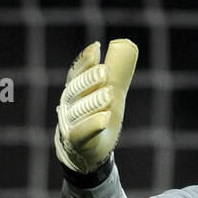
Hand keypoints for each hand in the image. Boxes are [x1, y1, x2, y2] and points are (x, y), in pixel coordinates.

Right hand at [54, 38, 137, 173]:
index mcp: (75, 90)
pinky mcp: (76, 141)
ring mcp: (70, 123)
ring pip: (80, 110)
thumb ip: (117, 73)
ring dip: (94, 101)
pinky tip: (105, 118)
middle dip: (91, 79)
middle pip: (77, 89)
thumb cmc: (99, 117)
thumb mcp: (110, 93)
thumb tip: (128, 46)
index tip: (97, 48)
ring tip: (109, 95)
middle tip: (106, 71)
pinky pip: (83, 131)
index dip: (86, 61)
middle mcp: (68, 105)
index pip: (77, 73)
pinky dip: (94, 124)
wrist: (88, 151)